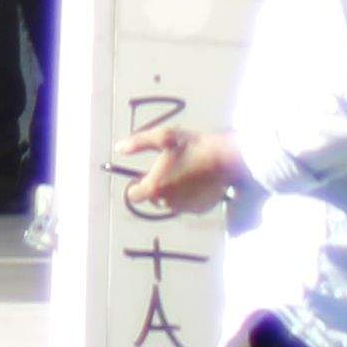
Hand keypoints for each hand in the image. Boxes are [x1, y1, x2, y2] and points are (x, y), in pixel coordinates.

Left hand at [120, 124, 237, 213]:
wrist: (227, 160)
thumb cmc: (192, 146)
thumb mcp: (162, 137)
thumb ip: (138, 143)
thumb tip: (119, 148)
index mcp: (155, 188)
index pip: (134, 196)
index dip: (136, 185)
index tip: (145, 174)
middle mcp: (169, 203)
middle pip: (154, 199)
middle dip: (157, 187)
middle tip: (169, 169)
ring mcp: (186, 208)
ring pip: (172, 202)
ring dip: (173, 192)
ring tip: (185, 172)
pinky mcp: (201, 209)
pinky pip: (188, 204)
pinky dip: (189, 196)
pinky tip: (197, 180)